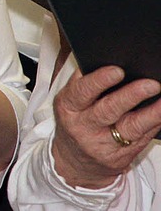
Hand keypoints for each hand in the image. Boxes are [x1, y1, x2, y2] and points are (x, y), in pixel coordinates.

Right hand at [52, 66, 160, 188]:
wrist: (75, 159)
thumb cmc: (75, 119)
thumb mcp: (70, 100)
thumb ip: (83, 82)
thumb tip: (108, 61)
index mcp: (68, 106)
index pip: (83, 91)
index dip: (100, 80)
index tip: (118, 70)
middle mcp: (83, 126)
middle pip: (108, 110)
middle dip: (130, 95)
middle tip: (150, 84)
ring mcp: (101, 144)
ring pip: (129, 127)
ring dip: (149, 114)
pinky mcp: (119, 157)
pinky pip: (140, 139)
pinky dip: (153, 124)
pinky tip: (160, 113)